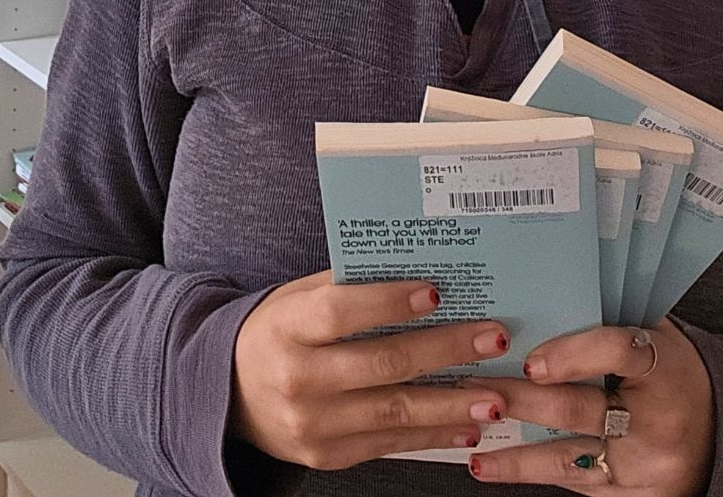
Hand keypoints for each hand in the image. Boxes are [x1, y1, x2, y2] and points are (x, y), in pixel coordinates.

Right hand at [230, 270, 514, 469]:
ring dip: (450, 404)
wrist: (229, 394)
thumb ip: (349, 283)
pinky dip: (431, 435)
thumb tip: (420, 266)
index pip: (340, 313)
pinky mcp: (326, 457)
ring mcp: (312, 426)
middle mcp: (297, 379)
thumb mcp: (299, 296)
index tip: (437, 291)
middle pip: (380, 364)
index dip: (388, 302)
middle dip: (444, 350)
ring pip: (392, 413)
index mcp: (287, 327)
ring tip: (494, 395)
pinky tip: (465, 424)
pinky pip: (388, 445)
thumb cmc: (278, 331)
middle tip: (491, 337)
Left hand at [467, 319, 714, 493]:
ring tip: (472, 436)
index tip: (532, 361)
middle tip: (475, 389)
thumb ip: (613, 319)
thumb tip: (546, 292)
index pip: (619, 351)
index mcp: (665, 368)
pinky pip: (574, 486)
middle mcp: (656, 421)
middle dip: (521, 401)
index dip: (574, 354)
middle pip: (579, 410)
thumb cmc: (675, 372)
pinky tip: (492, 466)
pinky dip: (529, 474)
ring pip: (567, 458)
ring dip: (513, 451)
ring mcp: (644, 466)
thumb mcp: (658, 337)